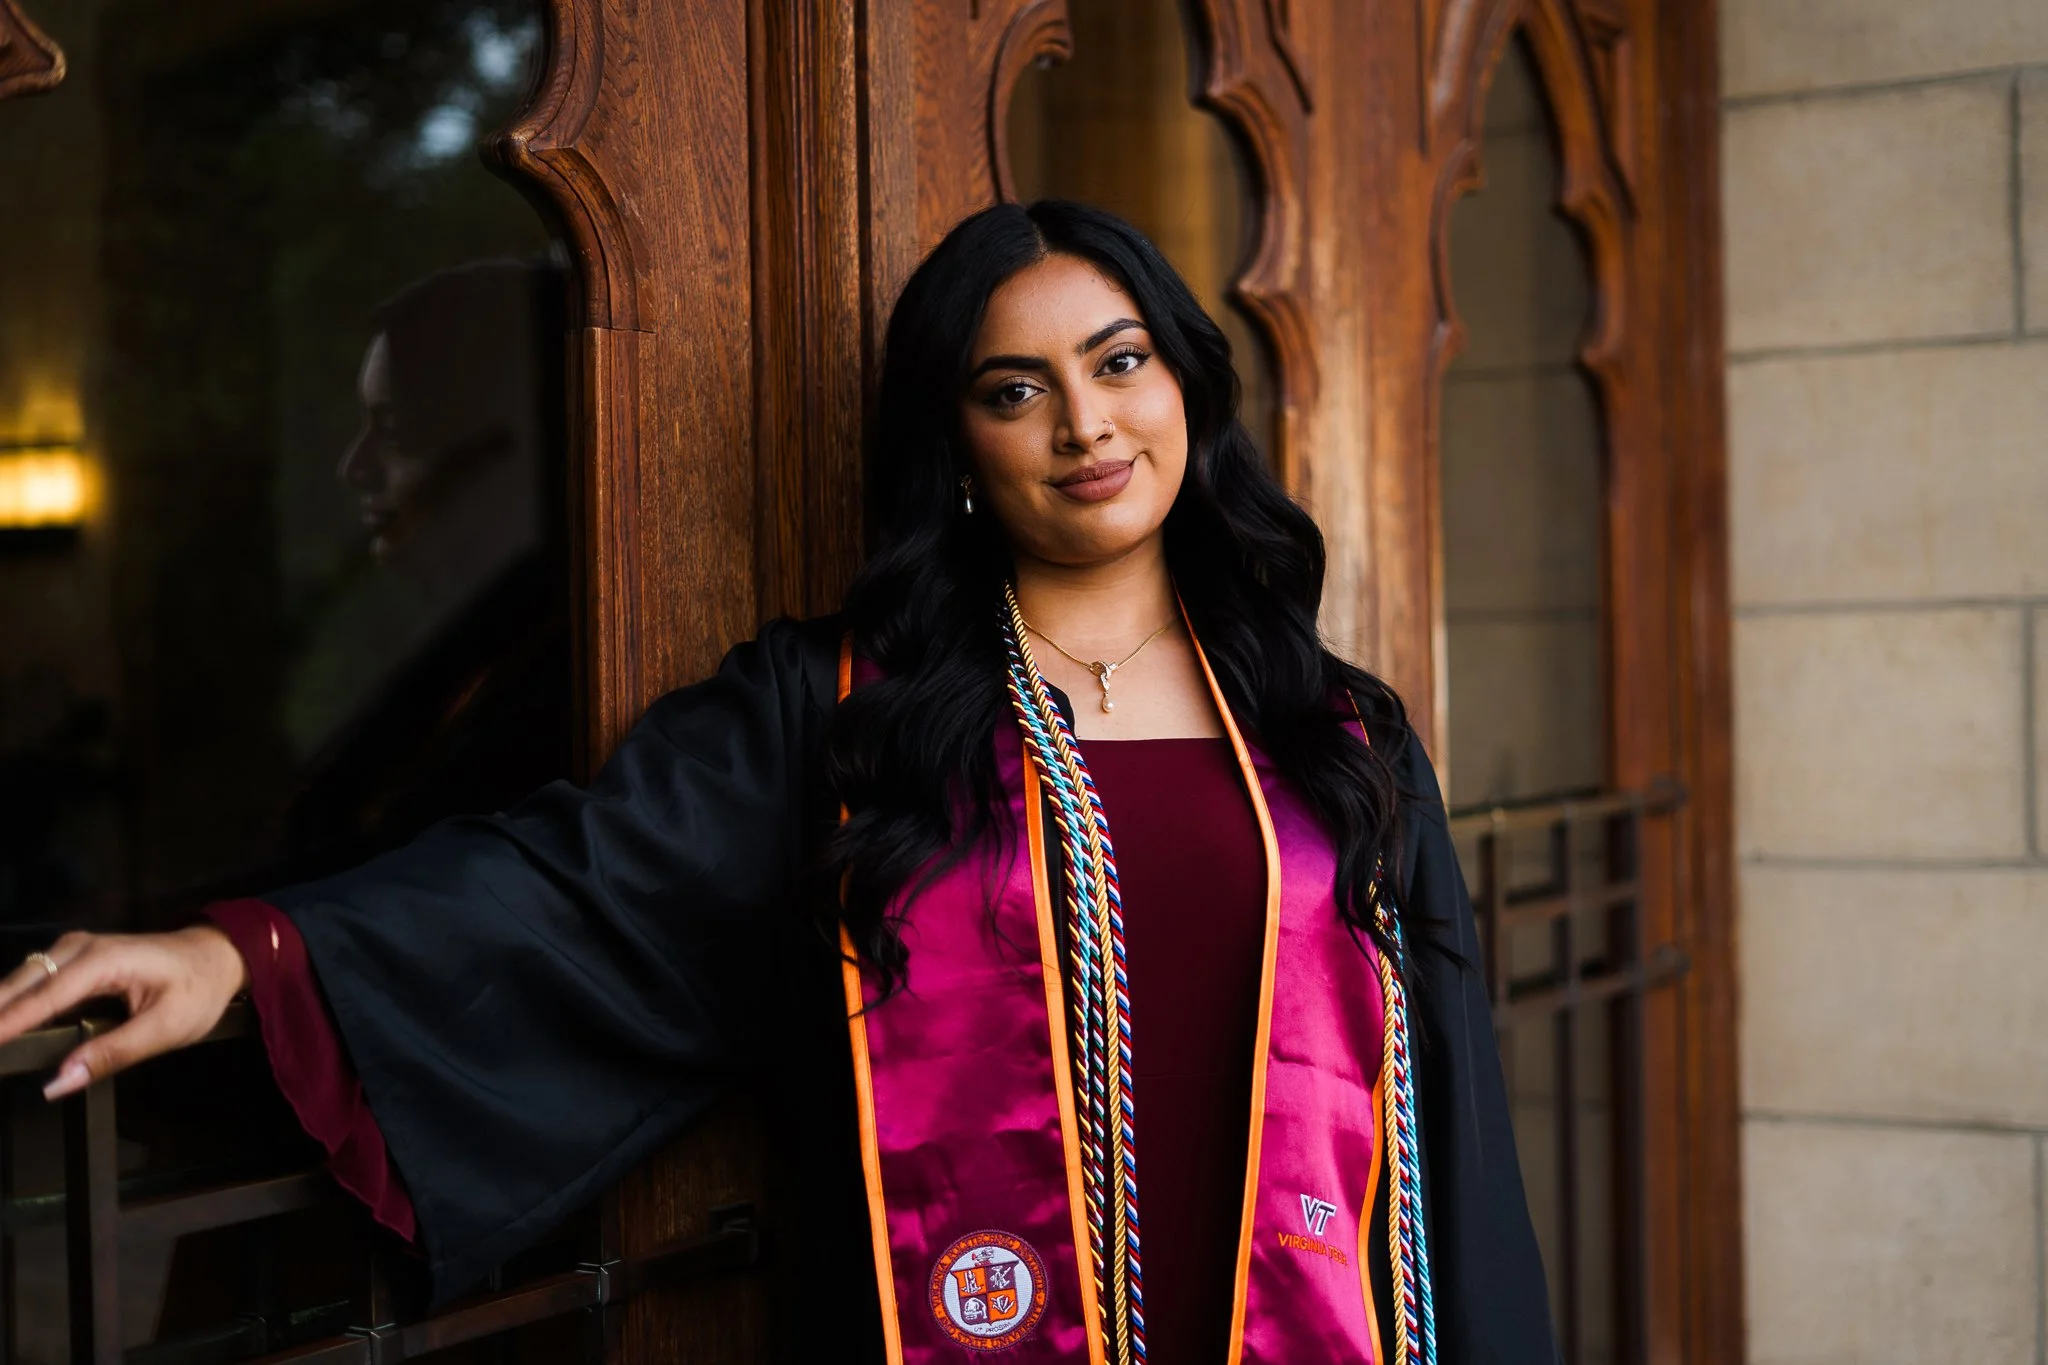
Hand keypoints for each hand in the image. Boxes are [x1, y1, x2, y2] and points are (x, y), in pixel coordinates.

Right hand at [0, 927, 250, 1100]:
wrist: (218, 957)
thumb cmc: (199, 990)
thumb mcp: (166, 1028)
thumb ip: (111, 1054)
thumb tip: (59, 1082)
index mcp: (103, 961)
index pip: (40, 998)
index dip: (4, 1025)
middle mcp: (80, 948)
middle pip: (18, 985)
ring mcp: (73, 950)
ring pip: (19, 982)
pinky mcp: (71, 960)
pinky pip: (31, 983)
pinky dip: (10, 1004)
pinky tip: (2, 1029)